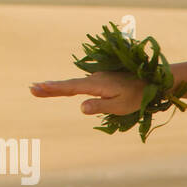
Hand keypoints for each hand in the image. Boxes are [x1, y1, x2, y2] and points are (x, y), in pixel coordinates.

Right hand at [29, 71, 145, 116]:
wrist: (154, 81)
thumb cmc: (139, 96)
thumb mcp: (120, 106)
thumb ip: (100, 106)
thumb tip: (81, 108)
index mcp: (97, 85)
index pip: (71, 88)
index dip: (53, 89)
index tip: (37, 88)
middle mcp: (95, 79)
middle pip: (69, 85)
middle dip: (51, 87)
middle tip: (32, 89)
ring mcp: (99, 78)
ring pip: (77, 85)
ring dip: (60, 86)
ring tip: (43, 89)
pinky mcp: (104, 80)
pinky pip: (84, 85)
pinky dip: (71, 87)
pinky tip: (63, 89)